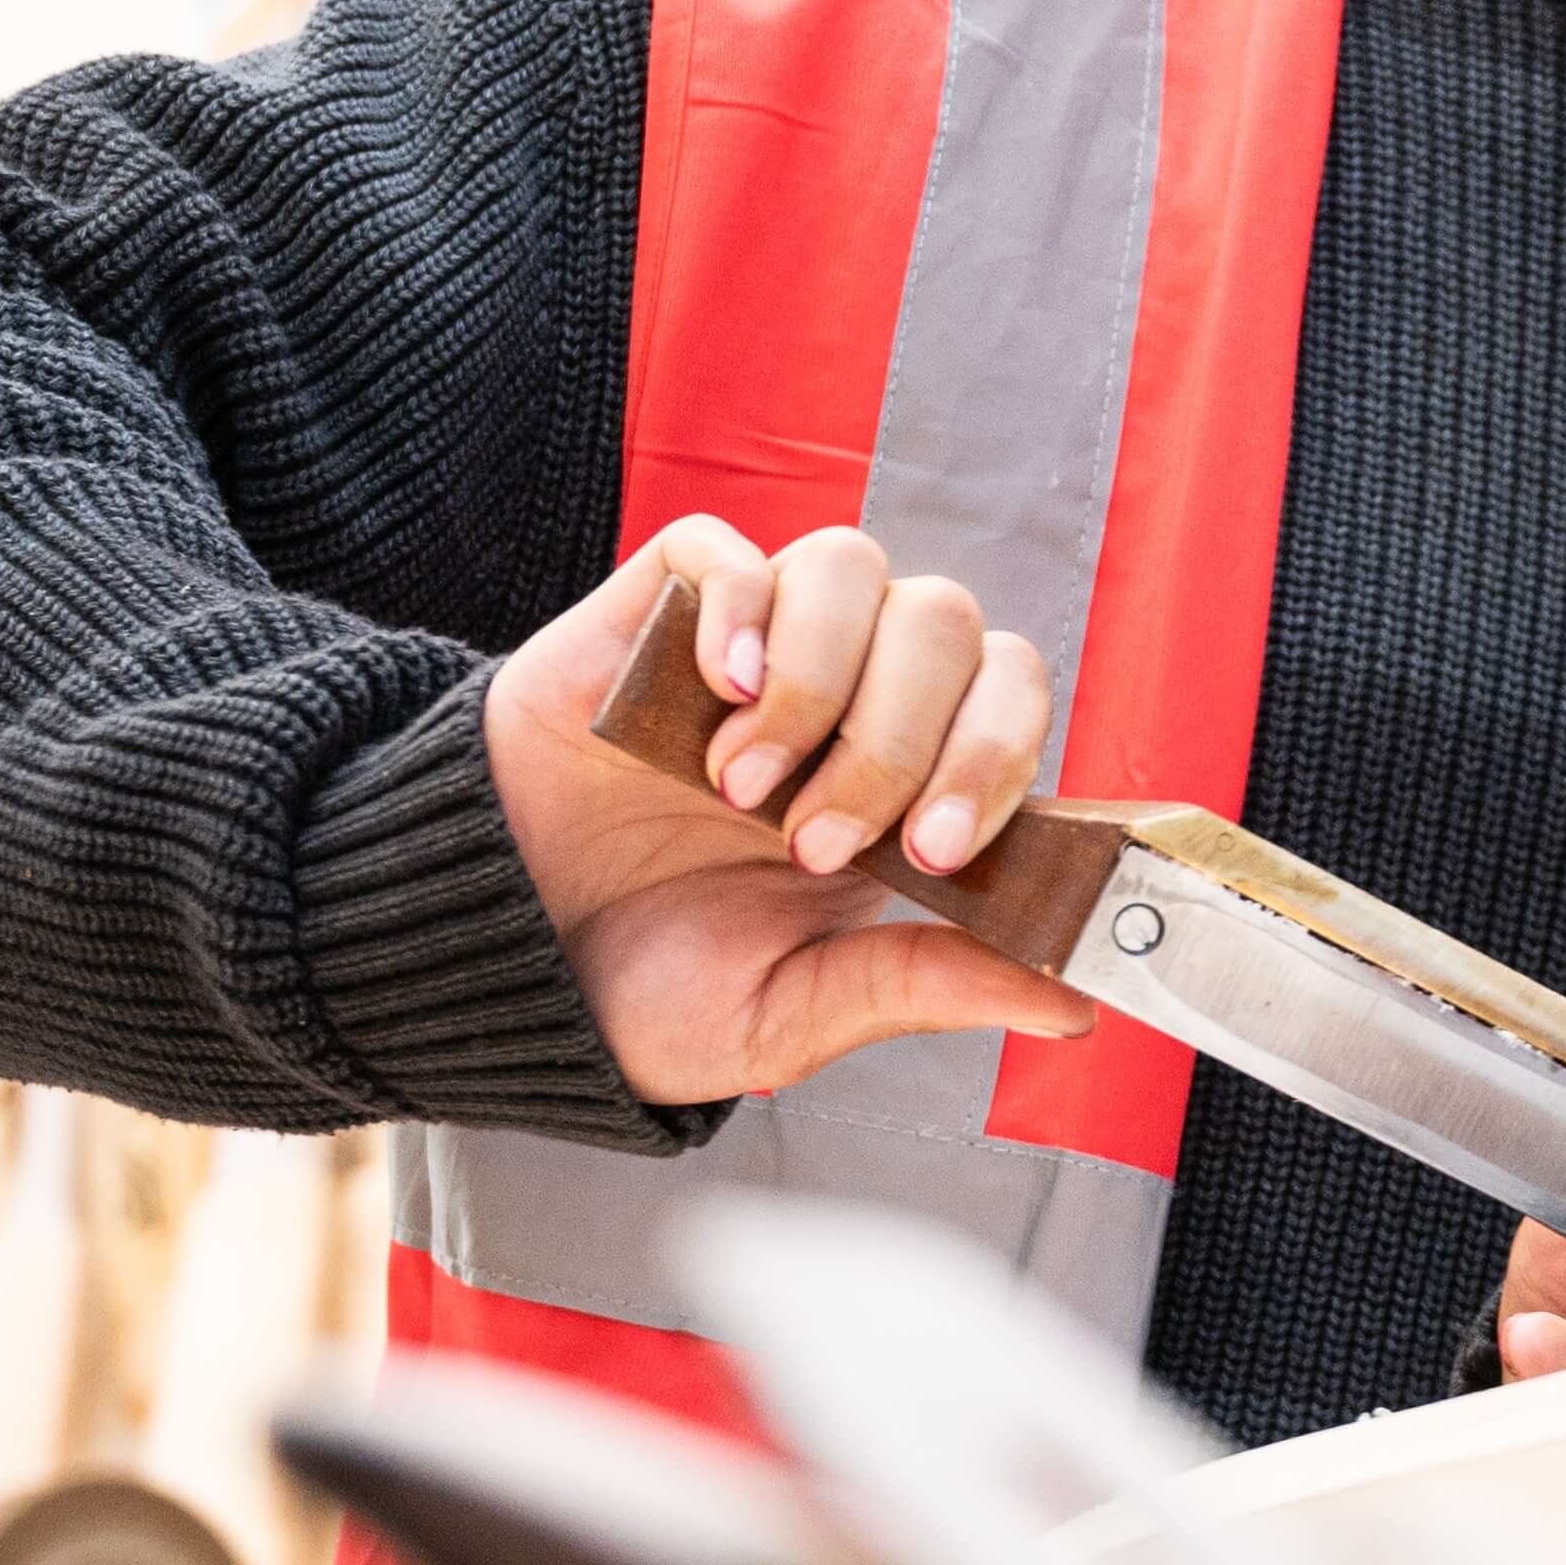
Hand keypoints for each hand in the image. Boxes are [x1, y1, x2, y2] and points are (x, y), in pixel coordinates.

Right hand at [482, 514, 1091, 1107]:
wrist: (492, 966)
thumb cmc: (643, 987)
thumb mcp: (792, 1013)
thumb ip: (923, 986)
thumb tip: (1073, 1001)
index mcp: (902, 785)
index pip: (1010, 702)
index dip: (997, 758)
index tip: (938, 854)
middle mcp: (847, 695)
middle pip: (949, 626)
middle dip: (901, 742)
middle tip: (816, 846)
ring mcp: (756, 648)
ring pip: (854, 566)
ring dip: (820, 682)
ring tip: (743, 788)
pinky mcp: (657, 615)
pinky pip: (727, 550)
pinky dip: (738, 612)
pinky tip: (715, 697)